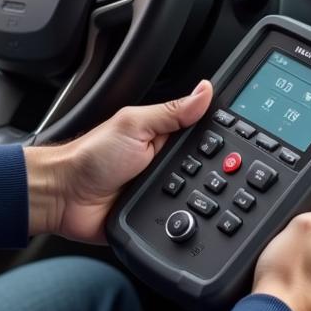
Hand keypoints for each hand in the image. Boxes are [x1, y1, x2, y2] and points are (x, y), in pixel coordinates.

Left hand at [24, 81, 213, 242]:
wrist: (64, 197)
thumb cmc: (90, 157)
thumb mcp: (133, 125)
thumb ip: (170, 112)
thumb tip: (203, 90)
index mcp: (161, 136)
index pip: (200, 133)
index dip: (219, 136)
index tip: (246, 137)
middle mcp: (164, 163)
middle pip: (204, 168)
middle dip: (215, 173)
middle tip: (230, 173)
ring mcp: (160, 191)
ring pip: (196, 197)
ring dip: (201, 199)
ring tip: (213, 198)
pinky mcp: (155, 217)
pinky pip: (180, 219)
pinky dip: (187, 220)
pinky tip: (193, 218)